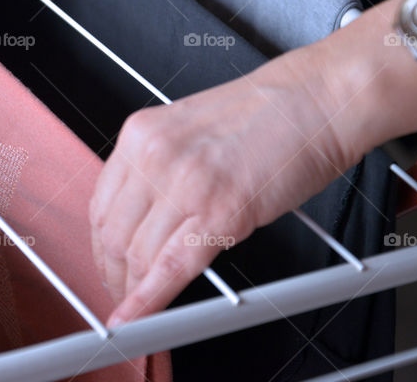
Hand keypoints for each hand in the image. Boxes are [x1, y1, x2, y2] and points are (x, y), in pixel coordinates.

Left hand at [90, 48, 375, 326]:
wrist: (318, 99)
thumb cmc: (267, 114)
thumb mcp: (188, 132)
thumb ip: (159, 169)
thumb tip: (141, 218)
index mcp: (140, 134)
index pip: (101, 203)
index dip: (98, 244)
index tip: (105, 262)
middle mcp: (153, 156)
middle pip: (112, 233)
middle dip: (112, 272)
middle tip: (119, 293)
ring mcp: (185, 183)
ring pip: (138, 254)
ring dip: (132, 290)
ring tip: (137, 307)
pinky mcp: (221, 211)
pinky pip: (172, 266)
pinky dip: (150, 299)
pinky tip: (139, 318)